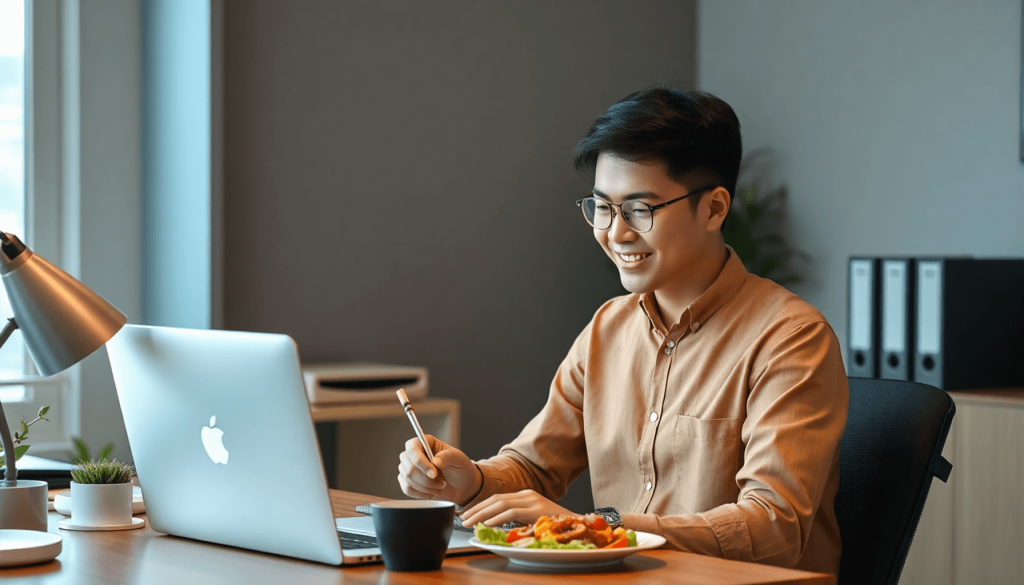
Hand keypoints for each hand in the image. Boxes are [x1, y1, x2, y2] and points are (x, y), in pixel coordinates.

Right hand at [397, 435, 481, 505]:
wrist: (462, 486)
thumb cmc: (461, 468)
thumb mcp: (459, 459)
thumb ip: (448, 456)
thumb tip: (435, 460)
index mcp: (426, 443)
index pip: (412, 447)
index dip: (420, 461)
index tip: (433, 474)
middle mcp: (415, 454)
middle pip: (407, 464)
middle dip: (425, 478)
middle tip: (441, 482)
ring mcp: (410, 468)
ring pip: (407, 478)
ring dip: (425, 487)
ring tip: (439, 486)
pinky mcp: (409, 481)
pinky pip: (406, 488)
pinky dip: (420, 493)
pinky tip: (431, 492)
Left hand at [459, 489, 574, 527]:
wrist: (580, 527)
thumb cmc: (556, 528)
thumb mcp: (532, 521)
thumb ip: (517, 519)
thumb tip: (493, 525)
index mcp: (526, 496)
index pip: (497, 498)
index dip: (480, 506)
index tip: (467, 514)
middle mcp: (528, 495)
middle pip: (496, 499)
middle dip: (477, 509)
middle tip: (463, 519)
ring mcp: (533, 501)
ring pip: (501, 504)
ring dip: (482, 513)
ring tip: (470, 522)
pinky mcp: (537, 510)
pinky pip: (512, 512)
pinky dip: (497, 517)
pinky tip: (487, 524)